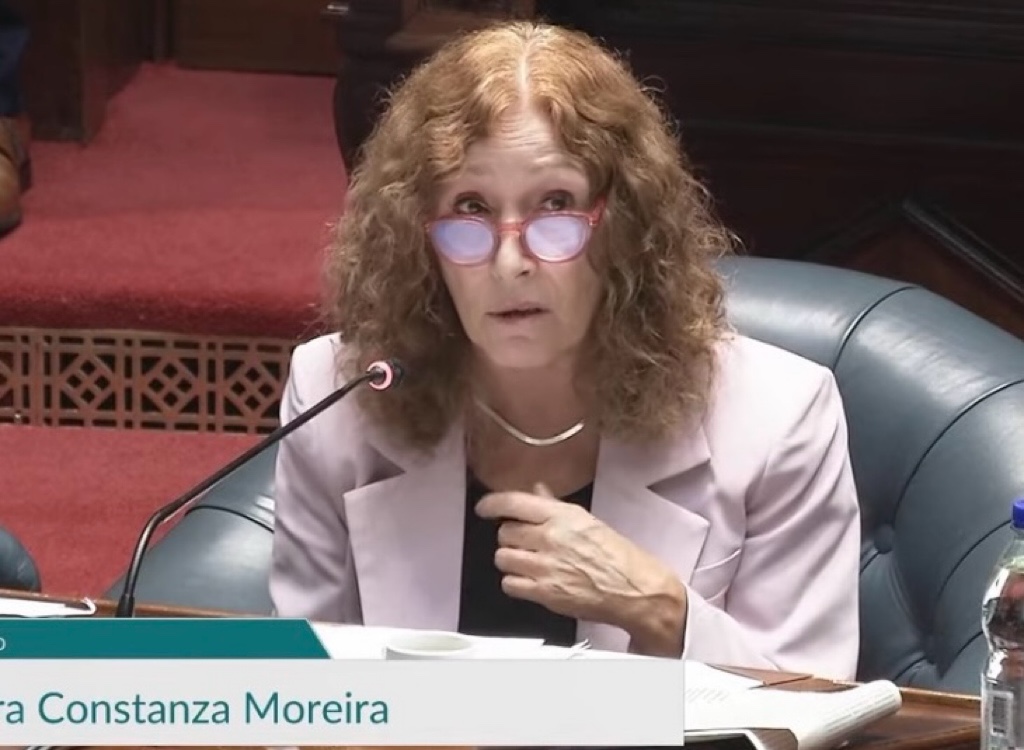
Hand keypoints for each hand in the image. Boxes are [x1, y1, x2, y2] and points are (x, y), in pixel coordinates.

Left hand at [475, 483, 687, 656]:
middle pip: (504, 532)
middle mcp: (550, 538)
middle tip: (524, 541)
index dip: (492, 504)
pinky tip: (530, 579)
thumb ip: (554, 506)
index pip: (513, 502)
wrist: (634, 589)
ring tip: (527, 561)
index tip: (484, 507)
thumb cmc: (616, 554)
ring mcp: (545, 567)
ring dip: (511, 559)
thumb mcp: (586, 521)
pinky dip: (515, 582)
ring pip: (503, 558)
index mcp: (561, 516)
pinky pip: (509, 584)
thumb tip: (536, 490)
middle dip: (511, 536)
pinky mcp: (544, 593)